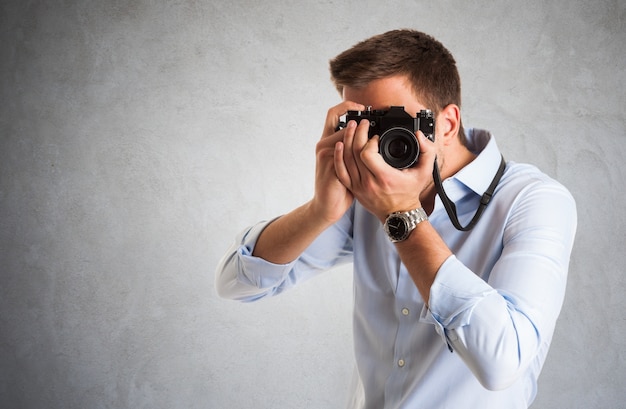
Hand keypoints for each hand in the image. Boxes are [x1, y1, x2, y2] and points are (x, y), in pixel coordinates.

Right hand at [310, 101, 365, 223]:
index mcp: (327, 142)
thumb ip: (352, 150)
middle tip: (373, 122)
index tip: (363, 106)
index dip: (347, 106)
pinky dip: (358, 149)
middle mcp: (324, 144)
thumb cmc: (338, 186)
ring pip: (345, 136)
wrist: (327, 205)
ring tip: (374, 137)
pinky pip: (345, 153)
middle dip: (360, 122)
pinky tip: (369, 150)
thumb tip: (369, 138)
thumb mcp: (345, 164)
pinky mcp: (330, 165)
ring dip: (361, 135)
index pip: (333, 114)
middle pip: (343, 123)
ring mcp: (326, 154)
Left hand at [334, 118, 436, 220]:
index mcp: (385, 177)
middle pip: (354, 153)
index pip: (368, 154)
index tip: (377, 136)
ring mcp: (359, 186)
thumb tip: (419, 135)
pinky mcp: (353, 188)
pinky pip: (340, 171)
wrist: (400, 214)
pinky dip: (338, 157)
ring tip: (352, 128)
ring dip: (347, 140)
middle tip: (363, 124)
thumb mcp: (425, 172)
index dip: (370, 141)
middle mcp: (369, 183)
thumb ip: (427, 151)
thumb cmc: (410, 192)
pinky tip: (339, 145)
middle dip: (358, 133)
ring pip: (346, 159)